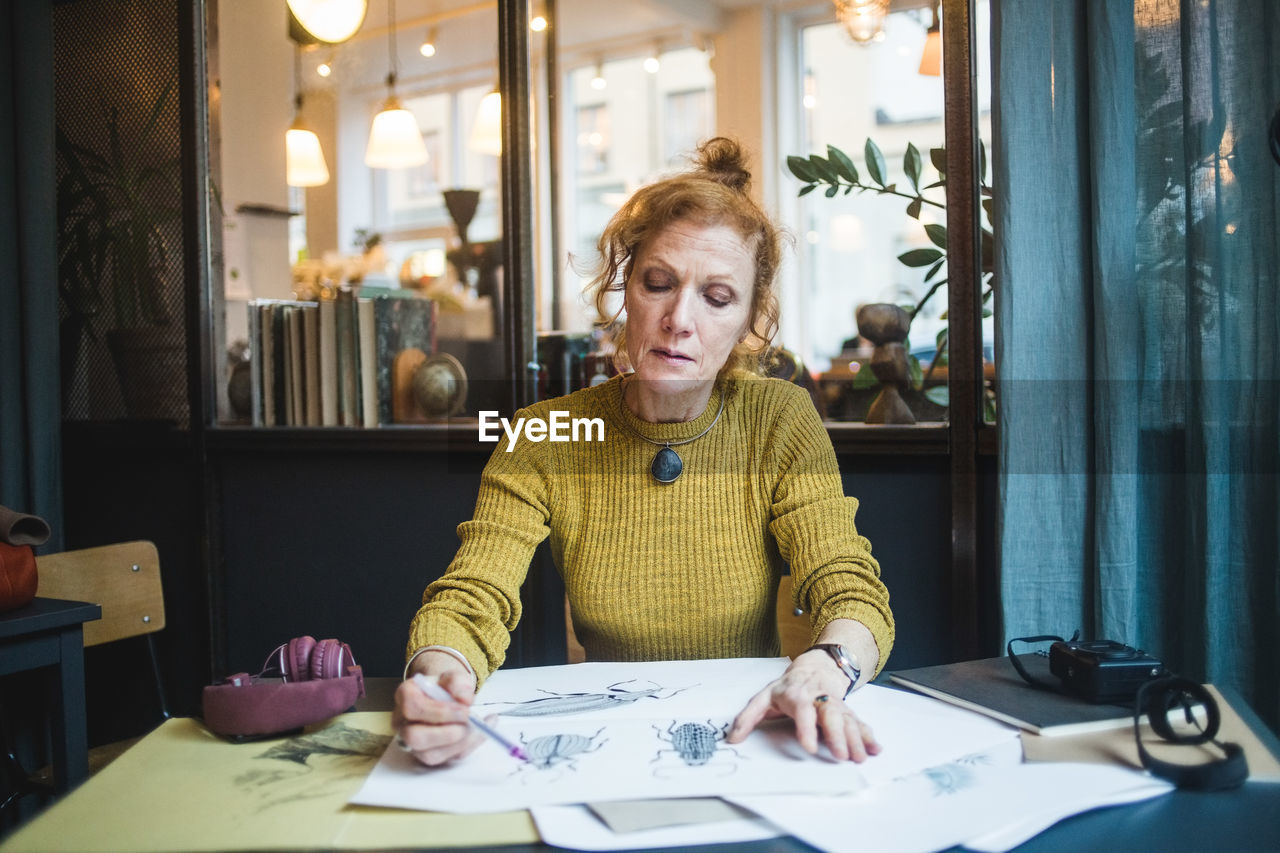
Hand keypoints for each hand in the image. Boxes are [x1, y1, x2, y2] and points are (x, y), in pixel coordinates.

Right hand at [391, 669, 485, 765]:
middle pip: (414, 737)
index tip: (465, 710)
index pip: (413, 707)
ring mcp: (412, 742)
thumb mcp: (454, 676)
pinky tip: (479, 733)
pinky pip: (446, 760)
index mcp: (405, 695)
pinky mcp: (427, 755)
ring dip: (459, 744)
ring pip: (429, 755)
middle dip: (446, 733)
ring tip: (477, 727)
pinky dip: (467, 747)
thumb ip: (458, 683)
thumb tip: (464, 699)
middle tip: (470, 722)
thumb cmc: (446, 687)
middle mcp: (402, 722)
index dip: (440, 712)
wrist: (446, 696)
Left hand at [725, 651, 879, 761]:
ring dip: (855, 739)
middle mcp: (818, 698)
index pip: (802, 711)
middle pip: (830, 714)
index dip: (806, 729)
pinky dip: (868, 735)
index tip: (810, 748)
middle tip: (841, 756)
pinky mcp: (846, 710)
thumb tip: (732, 738)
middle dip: (837, 735)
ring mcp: (834, 704)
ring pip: (847, 719)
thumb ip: (748, 717)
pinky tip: (875, 748)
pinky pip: (858, 722)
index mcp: (797, 696)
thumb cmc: (786, 687)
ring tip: (860, 757)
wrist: (814, 667)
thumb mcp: (764, 697)